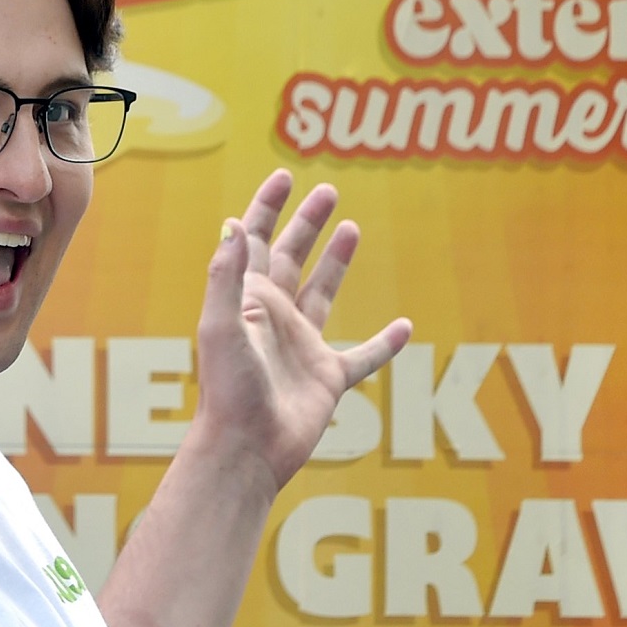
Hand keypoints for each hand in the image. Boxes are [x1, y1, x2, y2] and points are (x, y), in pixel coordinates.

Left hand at [196, 170, 410, 490]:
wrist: (245, 449)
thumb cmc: (228, 391)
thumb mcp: (221, 326)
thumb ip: (226, 275)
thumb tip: (232, 225)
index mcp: (248, 299)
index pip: (255, 242)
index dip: (268, 208)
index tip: (285, 177)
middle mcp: (274, 317)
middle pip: (291, 258)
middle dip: (306, 223)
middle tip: (327, 192)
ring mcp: (302, 347)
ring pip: (323, 294)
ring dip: (336, 262)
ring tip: (352, 228)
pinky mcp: (328, 378)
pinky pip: (363, 356)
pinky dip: (385, 343)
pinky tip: (405, 327)